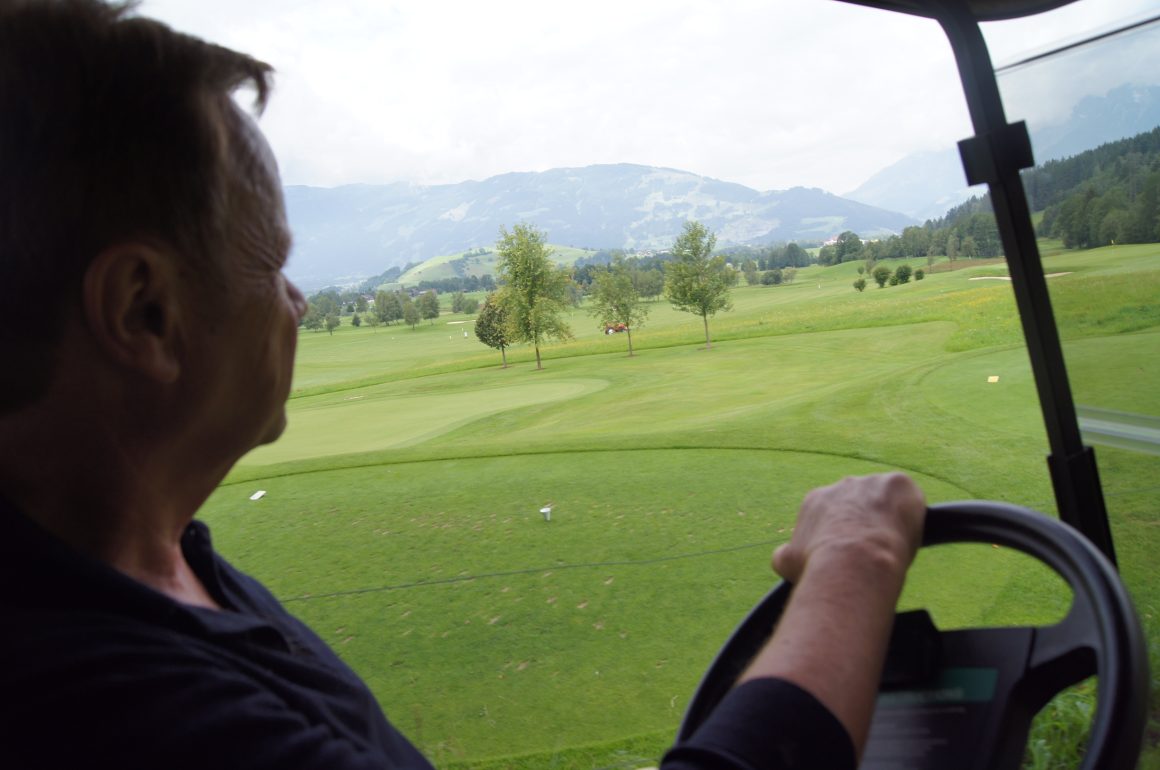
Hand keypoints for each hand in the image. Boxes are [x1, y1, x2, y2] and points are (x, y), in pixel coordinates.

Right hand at [773, 473, 925, 583]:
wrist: (853, 560)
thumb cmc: (819, 564)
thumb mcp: (788, 562)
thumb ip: (784, 554)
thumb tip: (781, 556)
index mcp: (816, 500)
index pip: (834, 514)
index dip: (844, 534)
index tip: (851, 553)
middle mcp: (842, 486)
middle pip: (861, 504)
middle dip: (867, 525)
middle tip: (874, 552)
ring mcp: (872, 483)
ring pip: (886, 501)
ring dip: (890, 520)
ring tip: (893, 547)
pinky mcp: (899, 484)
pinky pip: (910, 498)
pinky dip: (913, 515)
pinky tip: (908, 535)